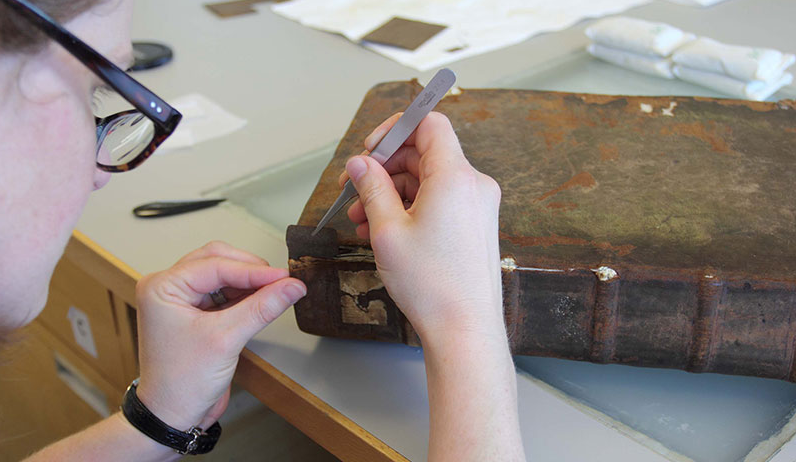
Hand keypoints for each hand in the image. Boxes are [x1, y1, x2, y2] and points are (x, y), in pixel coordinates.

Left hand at [133, 241, 305, 431]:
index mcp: (162, 287)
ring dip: (249, 281)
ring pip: (223, 273)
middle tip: (281, 281)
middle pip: (217, 260)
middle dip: (250, 270)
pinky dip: (245, 294)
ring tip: (276, 291)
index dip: (254, 271)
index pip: (215, 266)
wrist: (172, 416)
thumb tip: (291, 286)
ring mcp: (182, 299)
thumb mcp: (226, 340)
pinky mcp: (196, 312)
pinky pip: (224, 292)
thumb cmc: (181, 384)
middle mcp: (169, 288)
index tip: (285, 276)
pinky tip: (263, 301)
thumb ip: (262, 307)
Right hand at [340, 112, 503, 340]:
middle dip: (384, 169)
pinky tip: (384, 230)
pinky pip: (439, 202)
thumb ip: (371, 188)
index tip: (370, 150)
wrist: (464, 329)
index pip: (428, 123)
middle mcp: (473, 185)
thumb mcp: (387, 230)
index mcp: (455, 176)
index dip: (395, 129)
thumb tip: (359, 164)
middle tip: (354, 189)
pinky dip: (411, 209)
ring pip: (428, 181)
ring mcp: (477, 206)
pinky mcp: (475, 224)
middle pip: (424, 154)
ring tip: (362, 220)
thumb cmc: (432, 285)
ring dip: (392, 193)